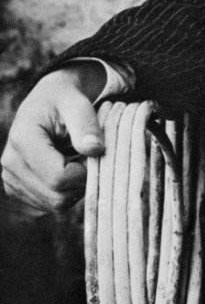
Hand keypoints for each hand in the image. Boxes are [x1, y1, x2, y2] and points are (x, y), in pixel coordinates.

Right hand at [1, 62, 106, 211]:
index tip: (95, 151)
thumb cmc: (65, 98)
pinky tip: (69, 168)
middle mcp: (10, 163)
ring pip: (54, 204)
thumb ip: (86, 124)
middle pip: (56, 196)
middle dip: (81, 181)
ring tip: (78, 159)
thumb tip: (95, 149)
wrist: (48, 100)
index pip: (58, 177)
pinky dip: (66, 191)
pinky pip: (49, 204)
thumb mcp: (78, 103)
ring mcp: (11, 179)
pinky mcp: (17, 189)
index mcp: (22, 139)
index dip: (85, 171)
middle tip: (90, 156)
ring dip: (75, 187)